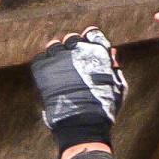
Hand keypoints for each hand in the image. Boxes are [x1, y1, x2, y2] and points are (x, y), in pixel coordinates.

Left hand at [30, 28, 126, 152]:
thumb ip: (114, 67)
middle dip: (72, 49)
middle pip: (72, 39)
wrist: (82, 125)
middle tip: (73, 66)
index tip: (87, 48)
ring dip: (57, 55)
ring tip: (59, 72)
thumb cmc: (104, 109)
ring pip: (54, 46)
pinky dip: (44, 66)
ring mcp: (59, 58)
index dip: (90, 40)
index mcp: (98, 52)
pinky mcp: (43, 69)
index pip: (93, 33)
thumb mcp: (118, 87)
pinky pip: (41, 59)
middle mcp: (78, 50)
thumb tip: (112, 51)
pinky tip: (50, 78)